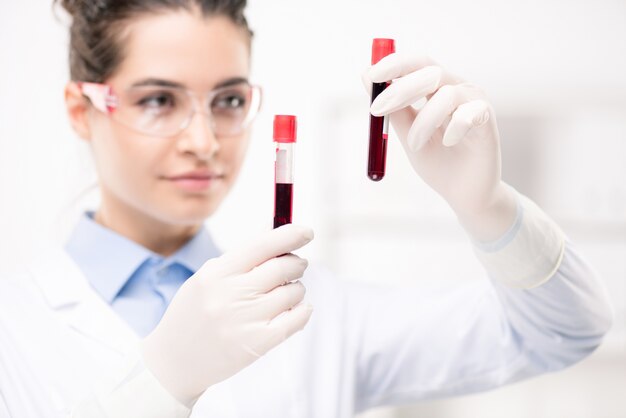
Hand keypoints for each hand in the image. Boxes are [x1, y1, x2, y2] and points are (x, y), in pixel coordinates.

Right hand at [141, 224, 313, 405]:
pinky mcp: (258, 344)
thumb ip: (241, 259)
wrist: (175, 361)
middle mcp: (231, 294)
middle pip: (283, 267)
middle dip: (296, 263)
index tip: (306, 232)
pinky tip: (296, 309)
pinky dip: (302, 310)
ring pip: (293, 292)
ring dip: (296, 289)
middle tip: (296, 265)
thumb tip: (278, 237)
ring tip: (284, 293)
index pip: (262, 245)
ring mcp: (245, 320)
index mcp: (217, 273)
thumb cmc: (195, 313)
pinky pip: (297, 319)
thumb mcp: (207, 278)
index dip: (290, 235)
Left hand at [363, 54, 516, 240]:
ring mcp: (475, 101)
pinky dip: (451, 129)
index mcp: (438, 88)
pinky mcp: (488, 120)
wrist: (463, 194)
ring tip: (414, 145)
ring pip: (445, 95)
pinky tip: (449, 143)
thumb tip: (366, 76)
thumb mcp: (408, 134)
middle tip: (377, 110)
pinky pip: (467, 114)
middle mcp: (458, 88)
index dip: (394, 64)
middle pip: (430, 71)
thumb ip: (393, 108)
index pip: (417, 64)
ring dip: (422, 122)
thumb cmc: (438, 161)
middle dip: (400, 89)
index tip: (370, 75)